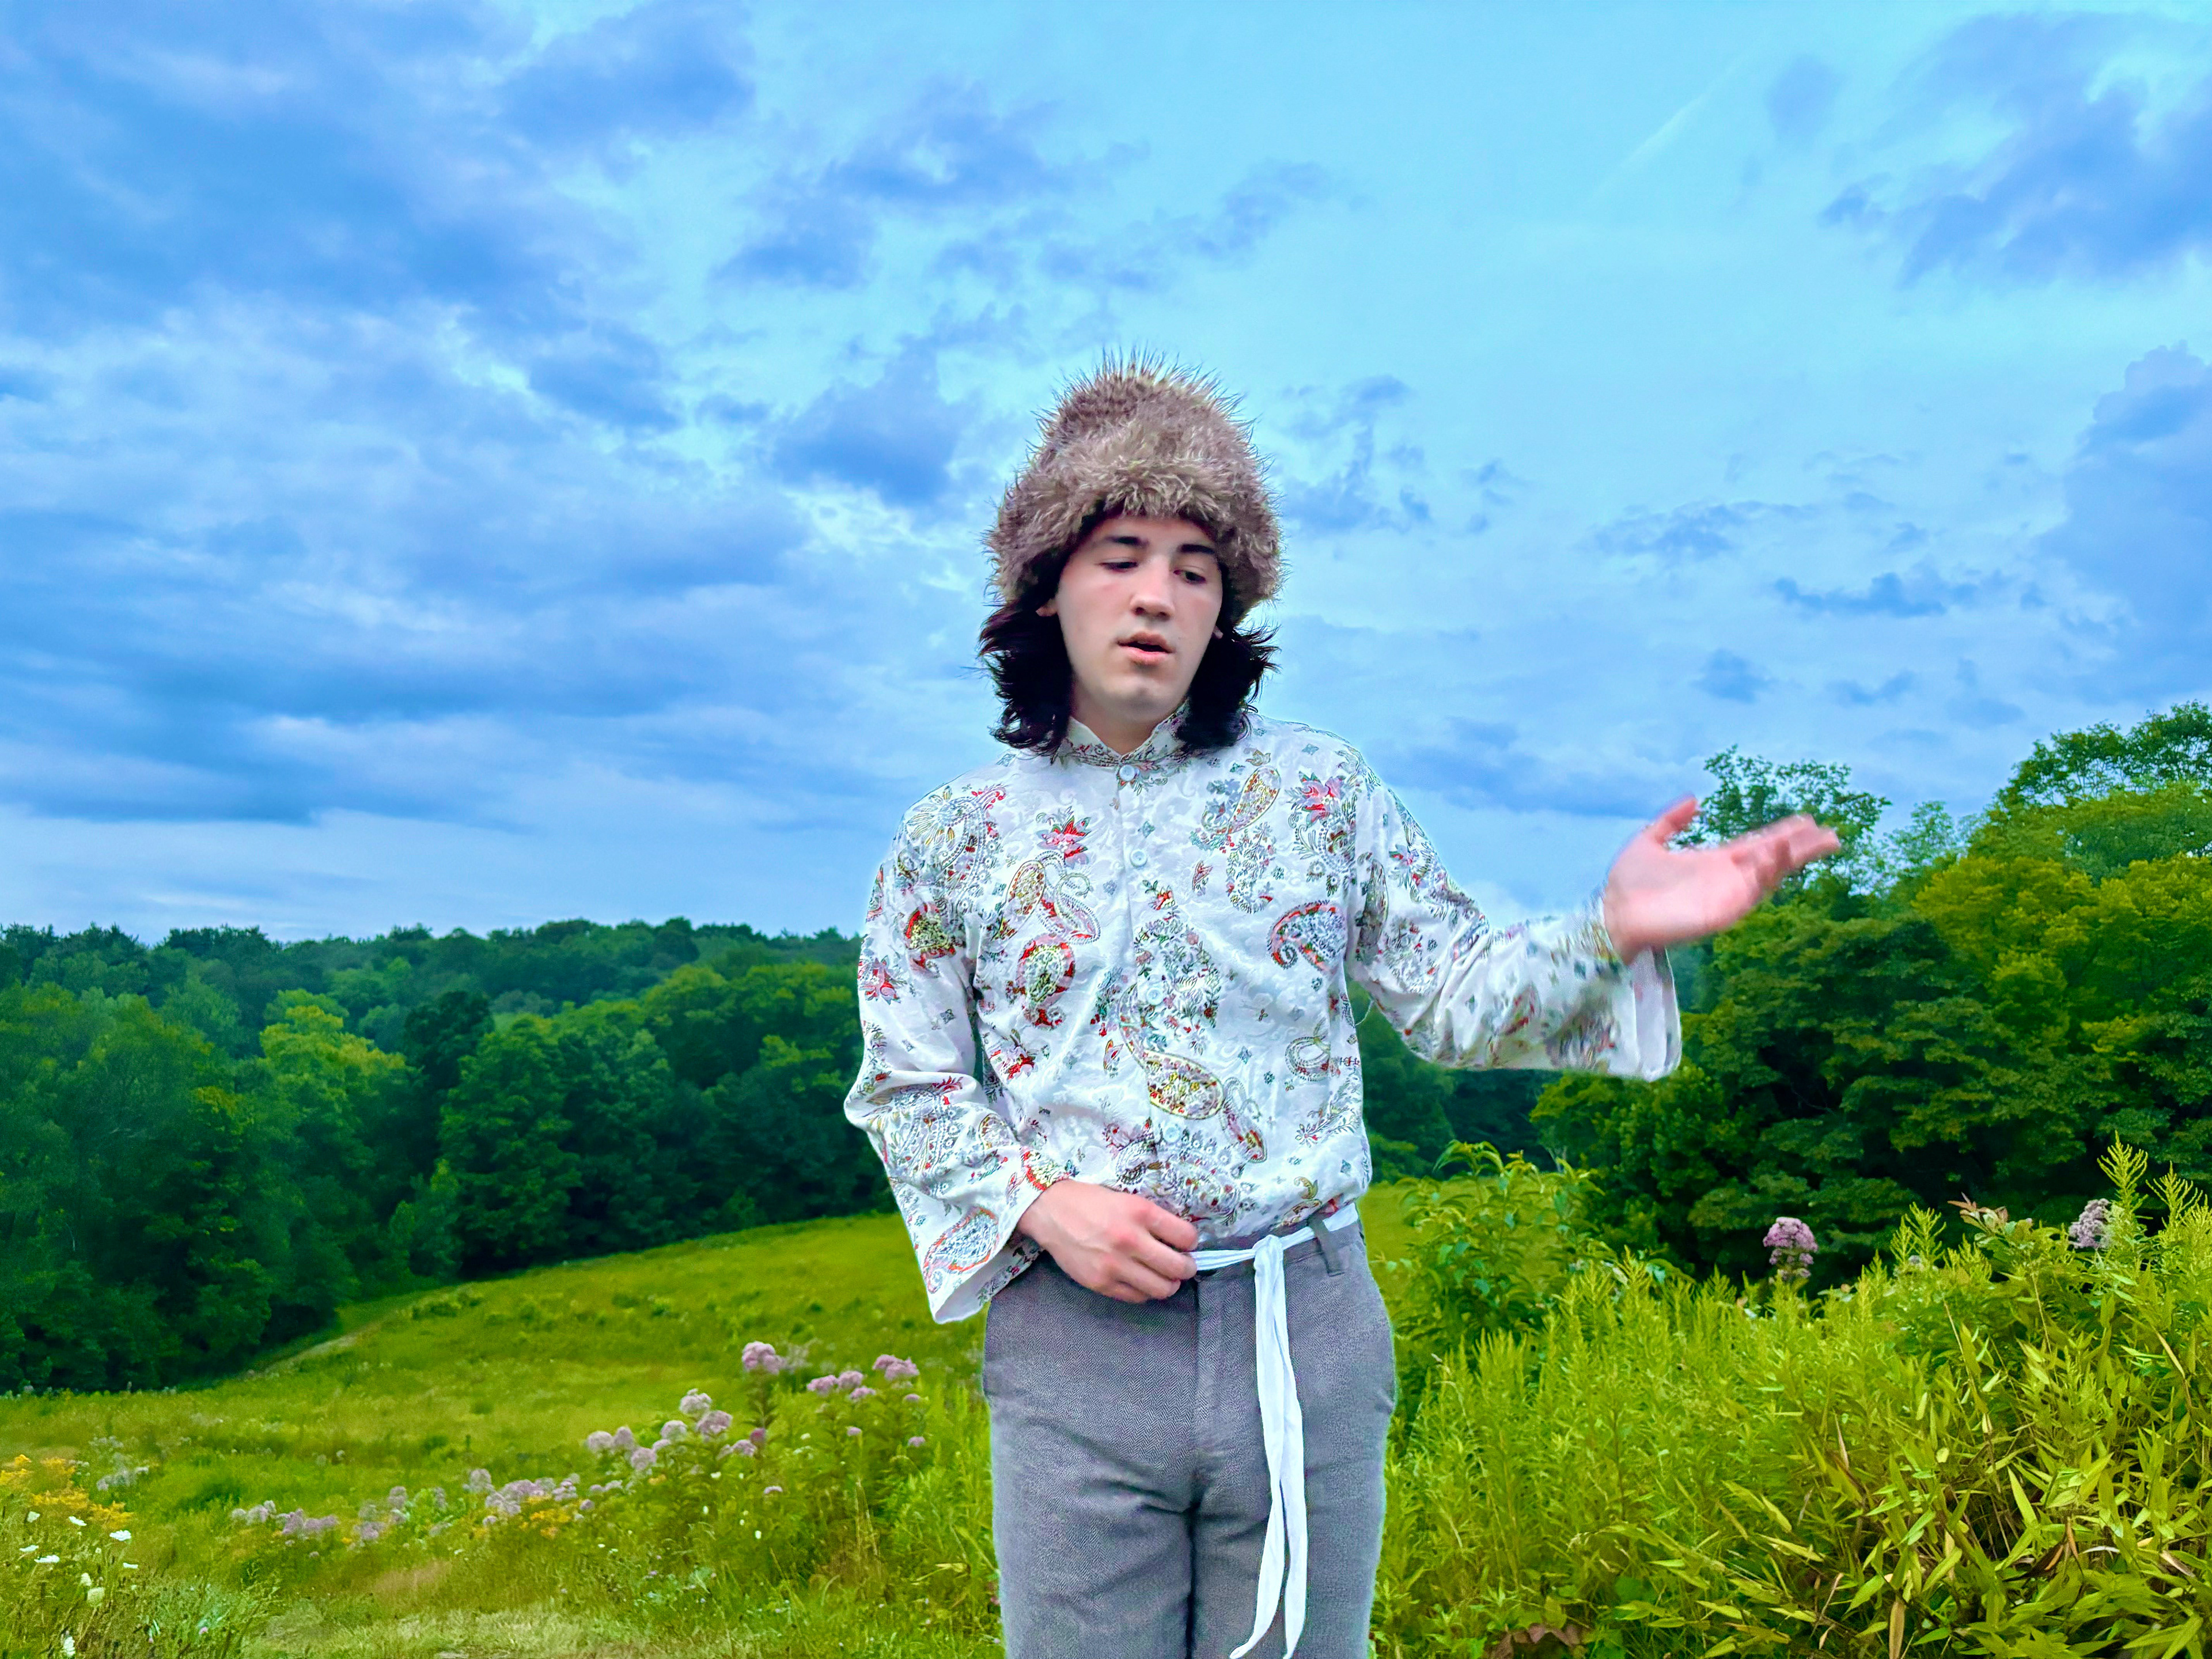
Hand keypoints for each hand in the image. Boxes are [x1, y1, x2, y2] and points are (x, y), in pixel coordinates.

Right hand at [1015, 1180, 1198, 1302]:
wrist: (1050, 1211)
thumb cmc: (1091, 1201)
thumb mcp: (1127, 1198)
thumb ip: (1153, 1219)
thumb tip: (1180, 1241)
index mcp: (1140, 1212)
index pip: (1186, 1236)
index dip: (1191, 1242)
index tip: (1186, 1243)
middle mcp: (1130, 1240)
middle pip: (1178, 1267)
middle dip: (1187, 1267)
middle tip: (1183, 1264)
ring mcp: (1115, 1265)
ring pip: (1162, 1288)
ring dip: (1170, 1284)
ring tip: (1165, 1276)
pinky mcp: (1101, 1283)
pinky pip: (1137, 1297)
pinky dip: (1146, 1291)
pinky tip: (1142, 1280)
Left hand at [1600, 797, 1841, 960]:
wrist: (1613, 913)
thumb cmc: (1628, 882)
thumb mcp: (1649, 840)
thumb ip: (1671, 821)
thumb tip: (1694, 798)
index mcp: (1713, 861)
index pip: (1756, 844)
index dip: (1781, 833)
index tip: (1806, 820)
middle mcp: (1726, 878)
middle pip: (1773, 859)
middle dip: (1802, 847)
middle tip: (1831, 834)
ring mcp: (1728, 896)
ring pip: (1769, 874)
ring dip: (1789, 857)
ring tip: (1814, 839)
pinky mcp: (1724, 912)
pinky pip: (1752, 891)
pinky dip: (1766, 872)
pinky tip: (1776, 853)